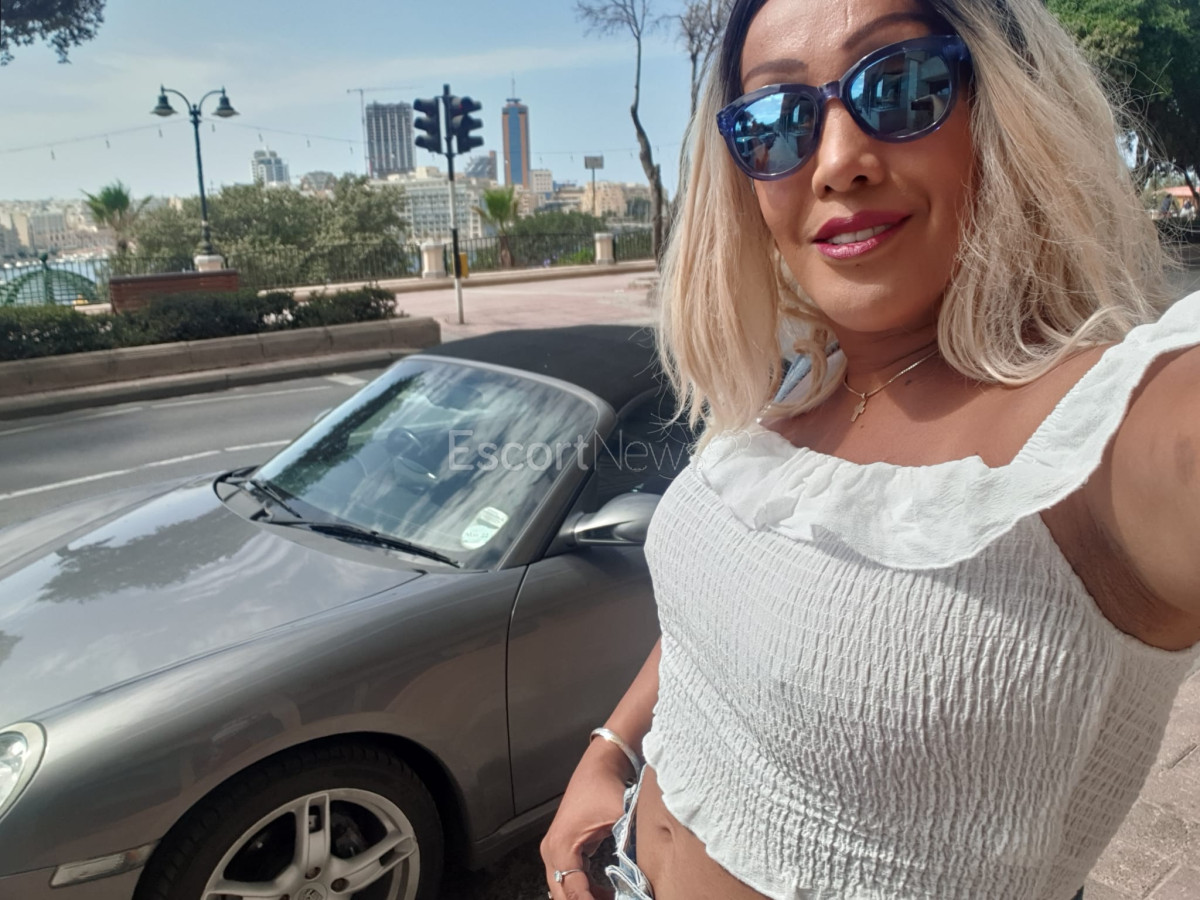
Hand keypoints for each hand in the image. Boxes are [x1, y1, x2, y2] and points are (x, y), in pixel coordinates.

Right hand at [541, 740, 630, 899]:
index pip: (573, 891)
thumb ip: (627, 851)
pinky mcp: (563, 848)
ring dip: (585, 899)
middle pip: (563, 895)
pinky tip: (605, 896)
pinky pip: (569, 878)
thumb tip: (640, 880)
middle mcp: (552, 851)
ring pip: (564, 890)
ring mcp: (554, 851)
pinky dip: (585, 891)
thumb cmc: (606, 787)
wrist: (600, 765)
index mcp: (561, 846)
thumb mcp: (620, 819)